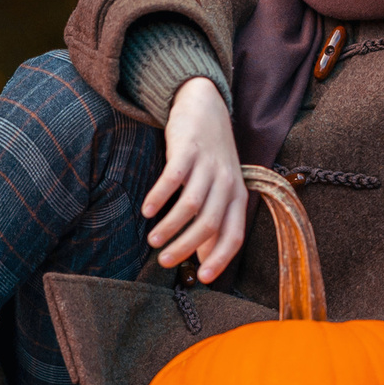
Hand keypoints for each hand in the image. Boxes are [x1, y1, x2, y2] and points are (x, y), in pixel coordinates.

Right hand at [142, 78, 247, 283]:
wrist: (206, 105)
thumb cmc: (212, 155)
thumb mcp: (221, 187)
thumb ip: (214, 220)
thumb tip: (203, 259)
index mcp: (237, 196)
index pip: (234, 235)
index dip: (220, 258)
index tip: (203, 279)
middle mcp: (227, 182)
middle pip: (210, 224)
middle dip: (186, 247)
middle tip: (164, 261)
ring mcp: (208, 165)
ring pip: (192, 204)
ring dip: (171, 226)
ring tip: (152, 240)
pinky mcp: (188, 149)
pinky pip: (174, 178)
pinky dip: (160, 196)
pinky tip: (146, 210)